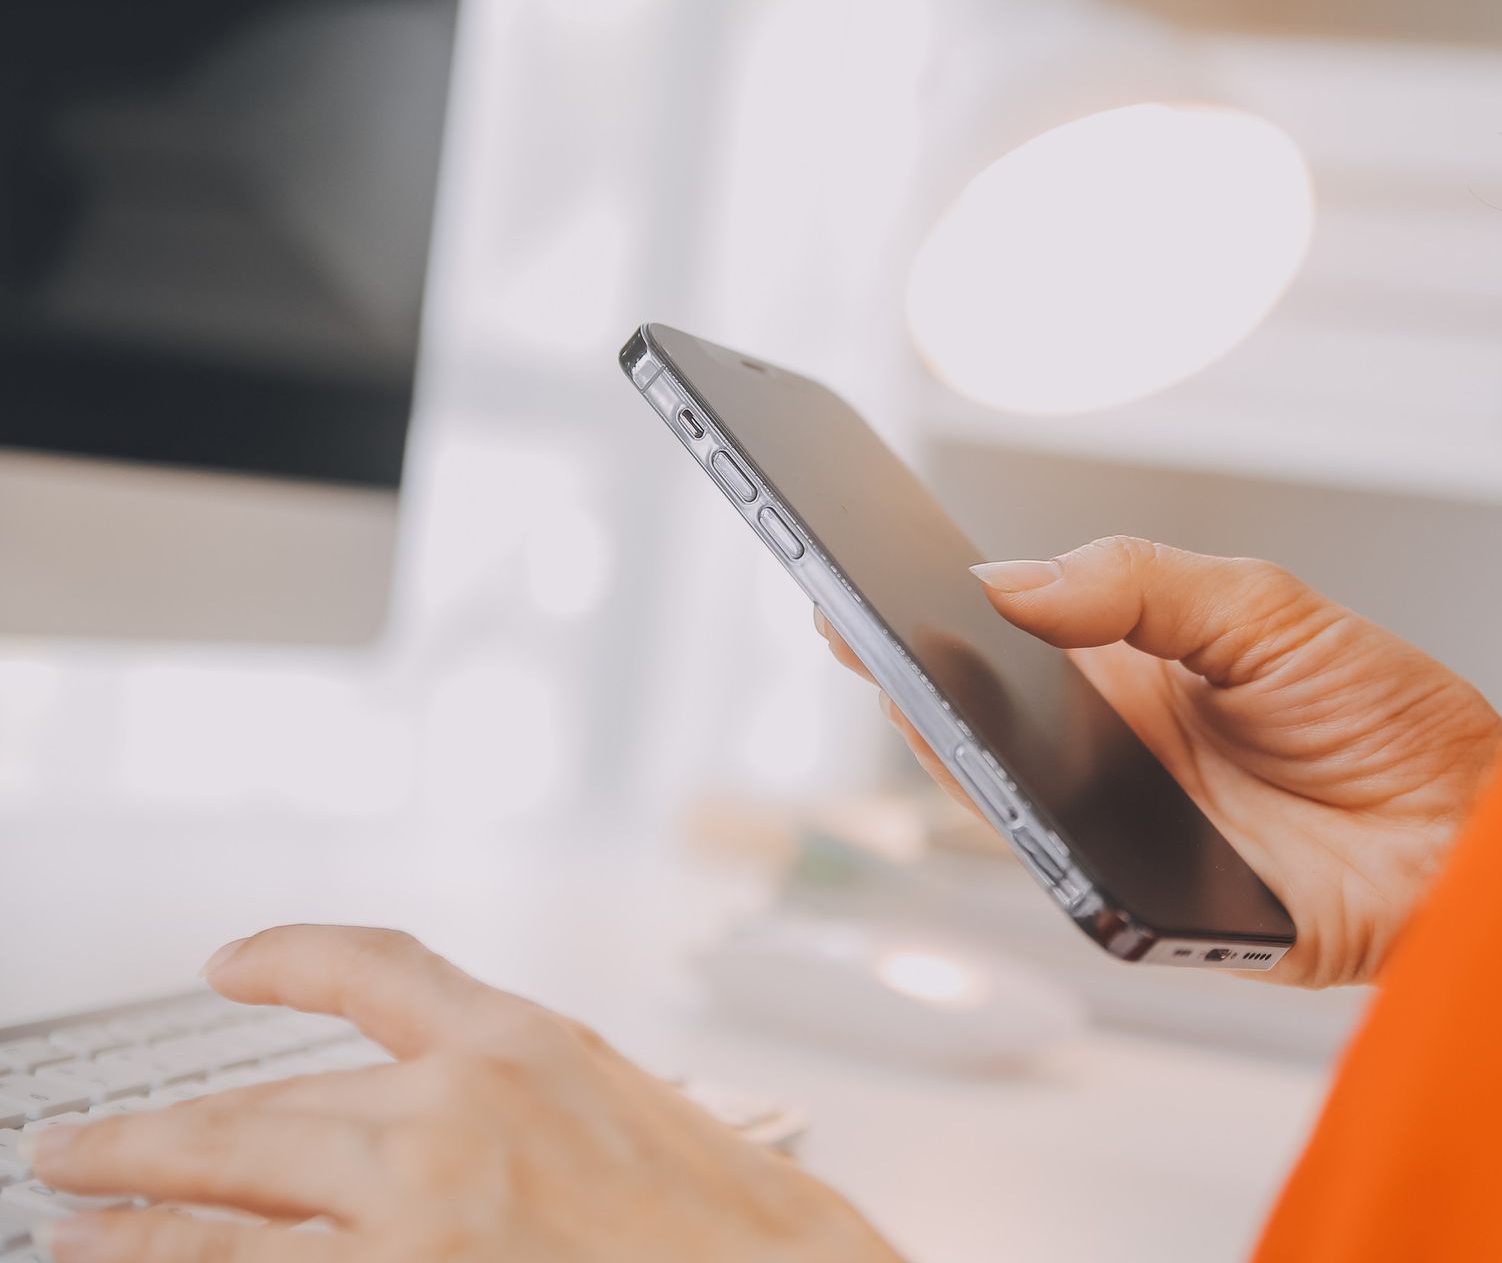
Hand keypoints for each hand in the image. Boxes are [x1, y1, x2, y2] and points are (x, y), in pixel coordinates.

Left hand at [29, 926, 901, 1262]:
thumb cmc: (740, 1224)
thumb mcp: (637, 1109)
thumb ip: (528, 1095)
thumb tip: (432, 1114)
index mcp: (522, 1045)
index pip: (373, 969)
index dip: (286, 961)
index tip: (232, 965)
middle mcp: (454, 1117)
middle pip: (259, 1112)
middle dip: (150, 1138)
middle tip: (77, 1151)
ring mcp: (420, 1218)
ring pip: (229, 1211)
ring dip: (135, 1221)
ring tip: (76, 1225)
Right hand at [820, 536, 1501, 985]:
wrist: (1478, 827)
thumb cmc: (1389, 717)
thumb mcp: (1268, 611)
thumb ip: (1142, 584)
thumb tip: (1011, 580)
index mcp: (1133, 672)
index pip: (1006, 639)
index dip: (928, 612)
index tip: (856, 573)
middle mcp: (1113, 754)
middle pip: (981, 722)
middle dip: (906, 675)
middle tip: (851, 622)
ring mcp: (1124, 833)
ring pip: (1006, 799)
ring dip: (948, 750)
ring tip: (908, 688)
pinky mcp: (1152, 910)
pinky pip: (1067, 877)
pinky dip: (1027, 837)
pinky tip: (1000, 783)